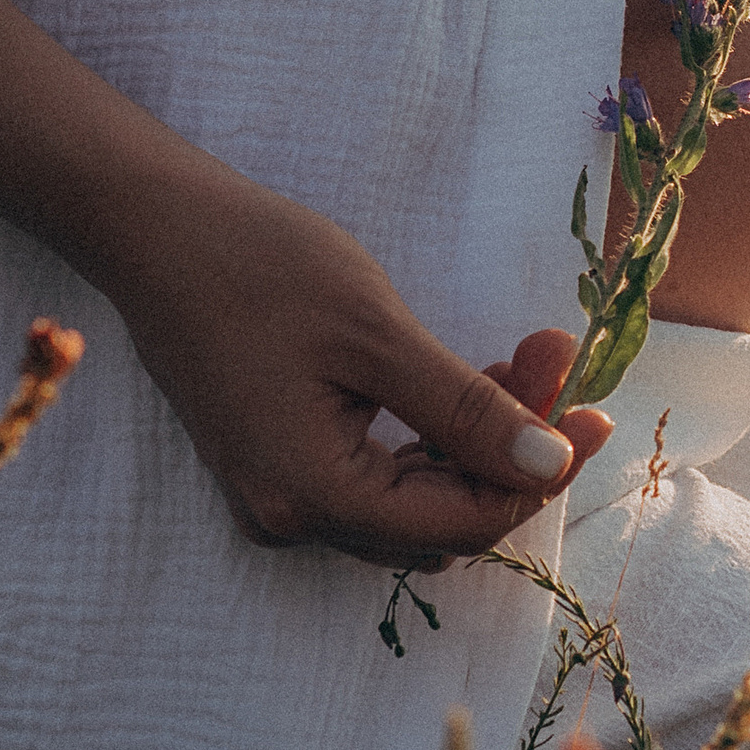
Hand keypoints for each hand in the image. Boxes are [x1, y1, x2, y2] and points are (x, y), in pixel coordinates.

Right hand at [0, 0, 612, 569]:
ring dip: (478, 433)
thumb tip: (550, 467)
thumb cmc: (260, 267)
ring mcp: (280, 495)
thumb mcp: (376, 332)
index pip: (462, 522)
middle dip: (514, 445)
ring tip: (523, 351)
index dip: (538, 473)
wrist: (154, 226)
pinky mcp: (278, 461)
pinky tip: (467, 371)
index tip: (595, 408)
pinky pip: (380, 472)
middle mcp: (292, 518)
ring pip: (416, 494)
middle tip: (555, 353)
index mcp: (312, 497)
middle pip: (443, 514)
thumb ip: (463, 409)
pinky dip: (433, 429)